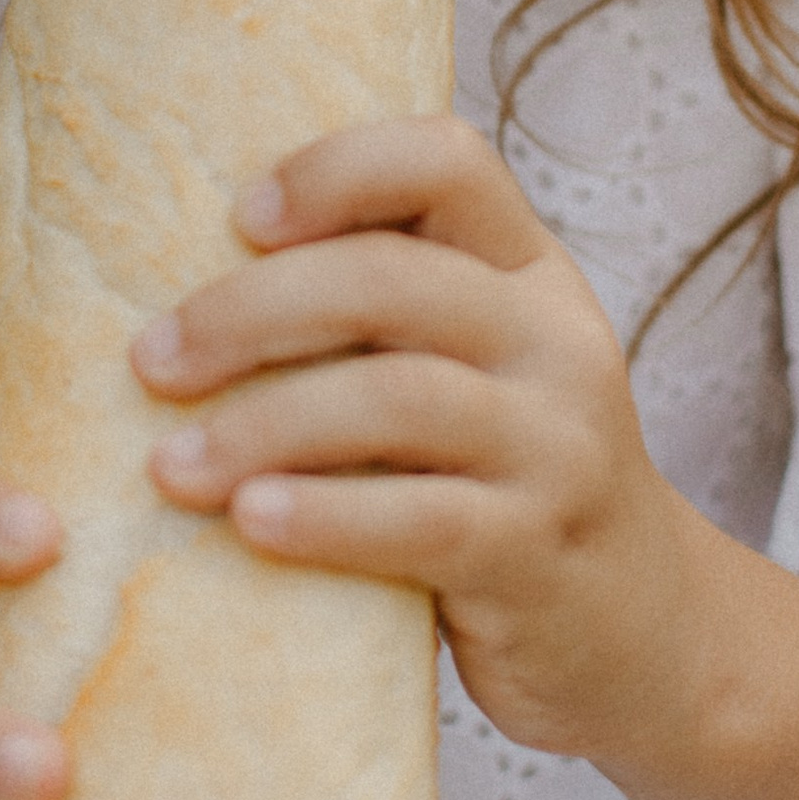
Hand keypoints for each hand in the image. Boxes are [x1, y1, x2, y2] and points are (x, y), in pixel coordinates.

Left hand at [133, 115, 713, 770]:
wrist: (646, 636)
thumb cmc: (503, 489)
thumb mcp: (473, 377)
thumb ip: (379, 325)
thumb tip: (176, 298)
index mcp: (529, 275)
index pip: (447, 163)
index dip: (337, 170)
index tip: (241, 217)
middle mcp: (554, 344)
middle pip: (388, 281)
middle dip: (247, 313)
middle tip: (151, 362)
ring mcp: (557, 449)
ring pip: (397, 399)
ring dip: (261, 426)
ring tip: (170, 464)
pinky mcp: (537, 554)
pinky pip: (421, 521)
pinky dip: (324, 517)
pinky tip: (250, 523)